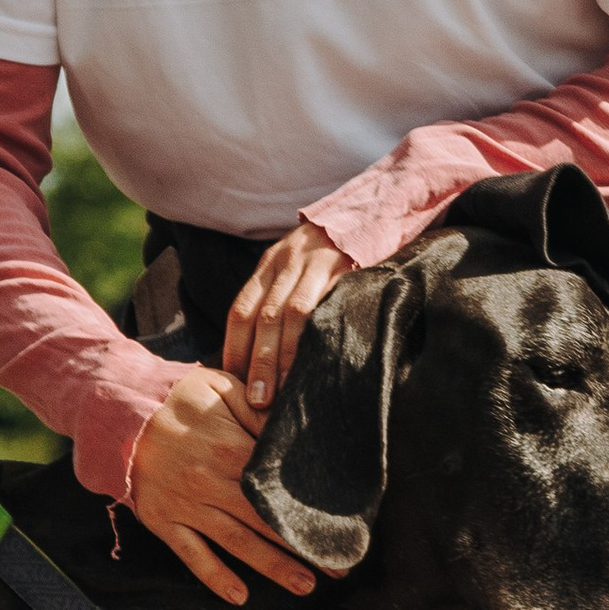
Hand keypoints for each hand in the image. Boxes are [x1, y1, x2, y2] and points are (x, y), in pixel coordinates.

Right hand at [126, 367, 318, 605]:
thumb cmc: (177, 396)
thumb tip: (295, 432)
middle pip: (265, 522)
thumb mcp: (222, 388)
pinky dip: (214, 577)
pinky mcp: (162, 520)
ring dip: (272, 567)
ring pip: (236, 543)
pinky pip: (191, 554)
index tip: (339, 527)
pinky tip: (239, 597)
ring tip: (305, 585)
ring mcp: (185, 505)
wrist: (117, 408)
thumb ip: (259, 412)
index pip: (280, 488)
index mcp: (229, 449)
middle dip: (303, 547)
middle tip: (338, 568)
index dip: (311, 508)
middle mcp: (209, 482)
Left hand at [220, 223, 356, 414]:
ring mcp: (312, 262)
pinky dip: (307, 339)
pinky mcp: (341, 266)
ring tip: (279, 393)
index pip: (241, 309)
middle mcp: (285, 261)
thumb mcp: (302, 265)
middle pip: (260, 317)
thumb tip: (265, 349)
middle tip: (255, 399)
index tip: (232, 382)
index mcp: (270, 263)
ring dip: (279, 357)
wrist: (375, 210)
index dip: (234, 347)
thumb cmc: (337, 251)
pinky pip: (317, 307)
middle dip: (255, 361)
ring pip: (286, 315)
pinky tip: (309, 365)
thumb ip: (283, 295)